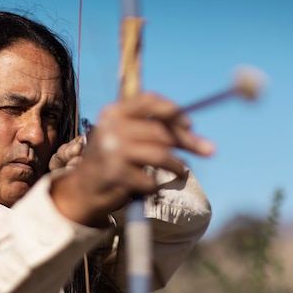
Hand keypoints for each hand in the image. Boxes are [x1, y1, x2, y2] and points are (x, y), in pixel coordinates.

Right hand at [50, 92, 214, 226]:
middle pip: (161, 130)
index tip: (190, 125)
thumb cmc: (110, 161)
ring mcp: (113, 152)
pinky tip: (149, 187)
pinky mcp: (117, 175)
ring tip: (180, 170)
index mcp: (113, 114)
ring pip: (161, 154)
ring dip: (176, 165)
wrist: (82, 191)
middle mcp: (111, 129)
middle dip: (189, 142)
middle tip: (209, 150)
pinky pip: (151, 179)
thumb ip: (146, 128)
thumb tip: (190, 128)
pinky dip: (155, 186)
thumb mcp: (120, 135)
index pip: (148, 101)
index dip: (173, 111)